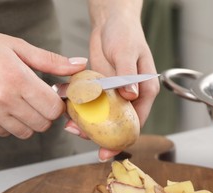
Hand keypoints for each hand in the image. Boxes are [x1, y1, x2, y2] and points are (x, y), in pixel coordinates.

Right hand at [0, 1, 87, 137]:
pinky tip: (2, 107)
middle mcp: (4, 99)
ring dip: (28, 121)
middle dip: (45, 114)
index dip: (58, 104)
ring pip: (26, 132)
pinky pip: (4, 133)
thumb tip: (79, 65)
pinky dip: (9, 124)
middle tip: (37, 100)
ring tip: (19, 102)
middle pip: (43, 124)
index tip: (53, 97)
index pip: (53, 108)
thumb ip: (50, 60)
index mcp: (17, 78)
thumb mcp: (16, 46)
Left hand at [67, 0, 158, 160]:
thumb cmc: (125, 33)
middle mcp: (129, 96)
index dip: (122, 140)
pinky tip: (68, 111)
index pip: (136, 123)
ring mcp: (113, 93)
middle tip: (80, 135)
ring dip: (86, 123)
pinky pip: (90, 103)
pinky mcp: (99, 88)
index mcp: (144, 92)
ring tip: (70, 124)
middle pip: (116, 124)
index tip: (107, 151)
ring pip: (101, 116)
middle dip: (99, 135)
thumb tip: (131, 96)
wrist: (110, 21)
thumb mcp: (127, 52)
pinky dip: (80, 108)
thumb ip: (128, 75)